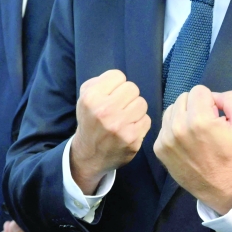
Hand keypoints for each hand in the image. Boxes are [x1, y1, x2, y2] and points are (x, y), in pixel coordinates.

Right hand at [71, 69, 151, 193]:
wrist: (89, 155)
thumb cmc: (90, 122)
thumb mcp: (84, 99)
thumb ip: (99, 82)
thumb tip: (120, 78)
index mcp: (91, 98)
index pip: (118, 76)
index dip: (115, 85)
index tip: (110, 95)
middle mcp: (104, 111)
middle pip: (132, 88)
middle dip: (127, 96)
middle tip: (120, 107)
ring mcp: (119, 126)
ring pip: (142, 103)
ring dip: (135, 109)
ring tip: (125, 117)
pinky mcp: (132, 139)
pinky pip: (147, 119)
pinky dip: (140, 123)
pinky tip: (130, 128)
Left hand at [153, 86, 231, 213]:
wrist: (216, 185)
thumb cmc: (230, 154)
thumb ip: (231, 100)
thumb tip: (214, 96)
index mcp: (200, 119)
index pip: (199, 90)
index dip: (210, 101)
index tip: (215, 116)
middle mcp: (178, 126)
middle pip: (184, 97)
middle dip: (196, 106)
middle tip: (205, 123)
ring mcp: (166, 138)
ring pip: (172, 109)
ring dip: (183, 115)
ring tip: (194, 131)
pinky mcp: (158, 147)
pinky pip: (165, 125)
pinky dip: (175, 128)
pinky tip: (185, 141)